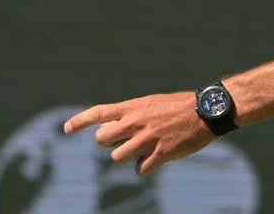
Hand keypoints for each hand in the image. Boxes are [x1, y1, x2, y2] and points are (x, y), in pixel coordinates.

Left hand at [63, 91, 214, 175]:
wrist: (207, 111)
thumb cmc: (180, 106)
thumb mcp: (152, 103)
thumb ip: (132, 114)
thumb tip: (114, 129)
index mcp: (134, 107)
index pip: (98, 112)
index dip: (79, 121)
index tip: (66, 129)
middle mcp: (136, 122)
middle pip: (102, 139)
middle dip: (110, 143)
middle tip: (126, 140)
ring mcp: (147, 138)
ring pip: (118, 157)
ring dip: (129, 157)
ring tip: (145, 149)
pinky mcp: (160, 154)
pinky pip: (140, 170)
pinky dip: (145, 167)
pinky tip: (157, 159)